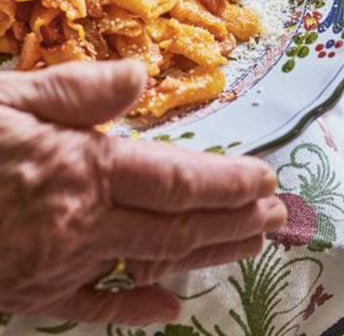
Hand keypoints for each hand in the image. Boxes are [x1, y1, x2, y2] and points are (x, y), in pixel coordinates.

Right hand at [0, 60, 285, 323]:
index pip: (180, 180)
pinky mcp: (27, 297)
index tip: (267, 179)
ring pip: (149, 265)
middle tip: (276, 216)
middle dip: (233, 221)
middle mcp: (82, 224)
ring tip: (250, 247)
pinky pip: (92, 307)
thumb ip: (80, 88)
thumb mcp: (10, 97)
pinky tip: (169, 307)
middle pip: (178, 228)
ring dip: (206, 256)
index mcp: (85, 170)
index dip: (230, 183)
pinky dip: (136, 307)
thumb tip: (141, 76)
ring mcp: (56, 267)